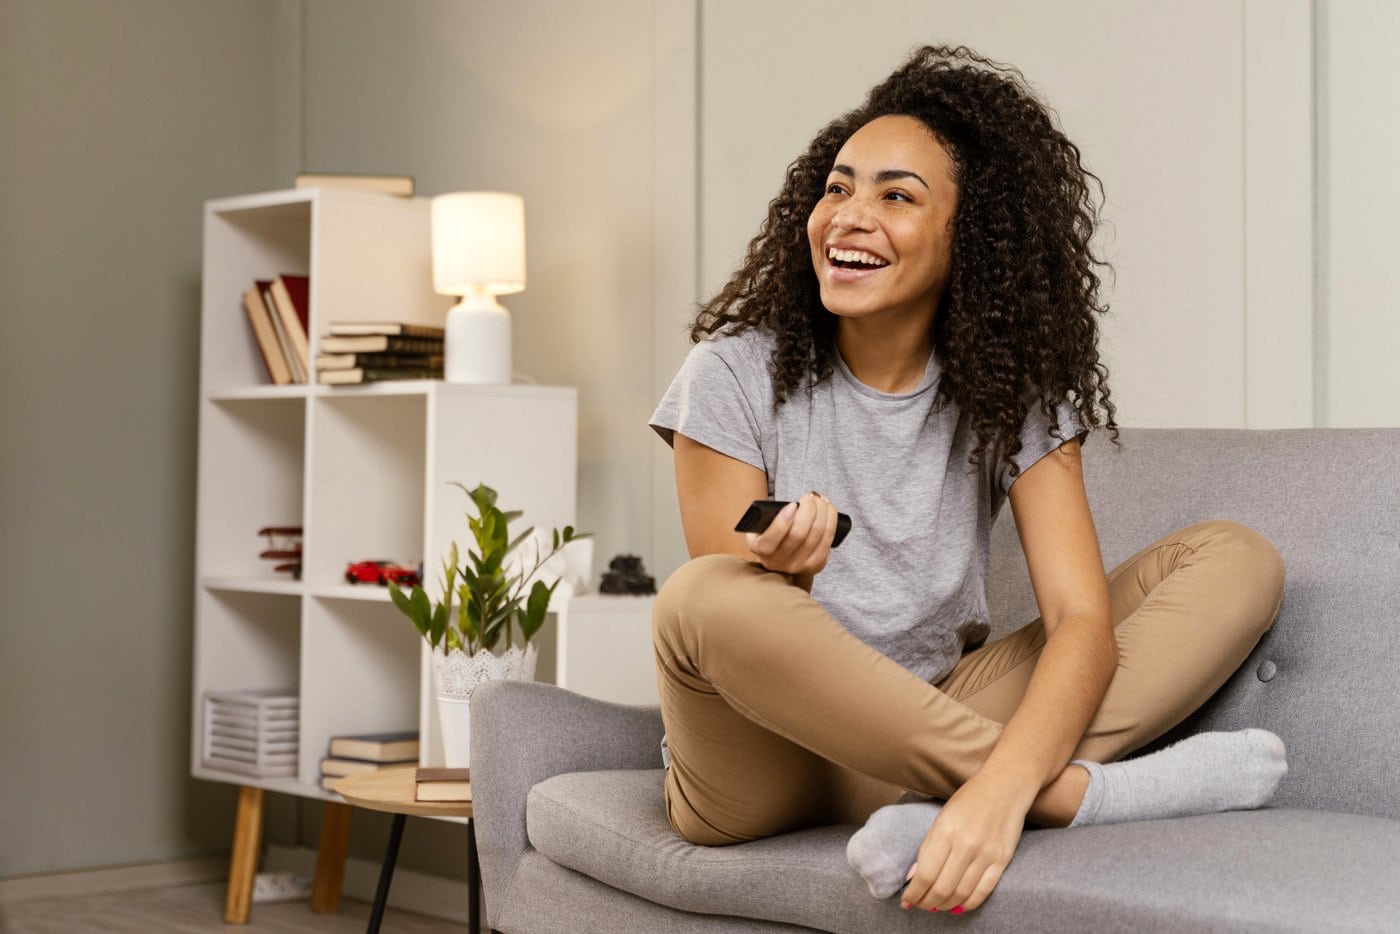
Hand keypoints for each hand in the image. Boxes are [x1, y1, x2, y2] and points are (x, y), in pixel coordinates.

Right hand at [745, 492, 838, 586]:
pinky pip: (828, 539)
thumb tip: (792, 506)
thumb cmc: (771, 533)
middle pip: (799, 534)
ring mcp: (799, 566)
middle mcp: (779, 562)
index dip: (783, 520)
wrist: (782, 556)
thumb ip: (769, 516)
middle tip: (810, 497)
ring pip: (817, 534)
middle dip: (809, 509)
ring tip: (820, 500)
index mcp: (761, 549)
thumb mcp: (761, 525)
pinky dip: (831, 520)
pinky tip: (828, 509)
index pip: (771, 538)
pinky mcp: (816, 565)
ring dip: (823, 511)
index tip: (792, 505)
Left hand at [900, 772, 1034, 913]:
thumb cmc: (969, 799)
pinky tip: (959, 906)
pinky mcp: (1002, 859)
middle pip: (942, 888)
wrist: (1005, 785)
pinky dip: (968, 903)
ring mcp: (986, 853)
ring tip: (937, 906)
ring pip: (962, 893)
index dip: (914, 893)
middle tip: (920, 906)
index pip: (925, 873)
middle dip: (927, 903)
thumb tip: (913, 877)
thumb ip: (927, 847)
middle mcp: (966, 844)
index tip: (907, 901)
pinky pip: (983, 891)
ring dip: (946, 905)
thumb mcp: (942, 817)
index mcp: (946, 831)